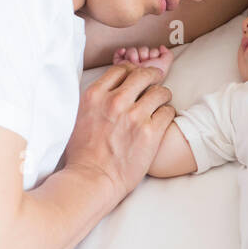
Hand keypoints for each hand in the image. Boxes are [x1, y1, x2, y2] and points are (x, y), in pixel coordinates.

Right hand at [61, 64, 174, 210]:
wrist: (92, 179)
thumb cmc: (83, 154)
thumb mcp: (79, 117)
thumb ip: (94, 100)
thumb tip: (106, 90)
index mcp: (95, 95)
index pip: (120, 69)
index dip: (132, 72)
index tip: (137, 78)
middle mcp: (115, 101)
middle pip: (143, 75)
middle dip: (153, 76)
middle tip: (157, 81)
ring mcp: (134, 116)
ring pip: (160, 92)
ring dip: (163, 96)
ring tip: (161, 104)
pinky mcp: (151, 132)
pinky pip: (168, 112)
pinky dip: (168, 115)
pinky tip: (163, 121)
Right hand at [112, 44, 175, 76]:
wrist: (140, 87)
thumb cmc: (152, 80)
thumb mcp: (165, 66)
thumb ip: (168, 55)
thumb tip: (162, 46)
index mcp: (150, 64)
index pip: (151, 50)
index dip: (152, 54)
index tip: (153, 61)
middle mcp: (141, 64)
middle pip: (141, 49)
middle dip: (144, 54)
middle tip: (144, 63)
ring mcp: (130, 64)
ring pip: (131, 50)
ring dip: (133, 54)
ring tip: (135, 63)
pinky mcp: (120, 66)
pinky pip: (118, 54)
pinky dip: (120, 52)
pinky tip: (123, 53)